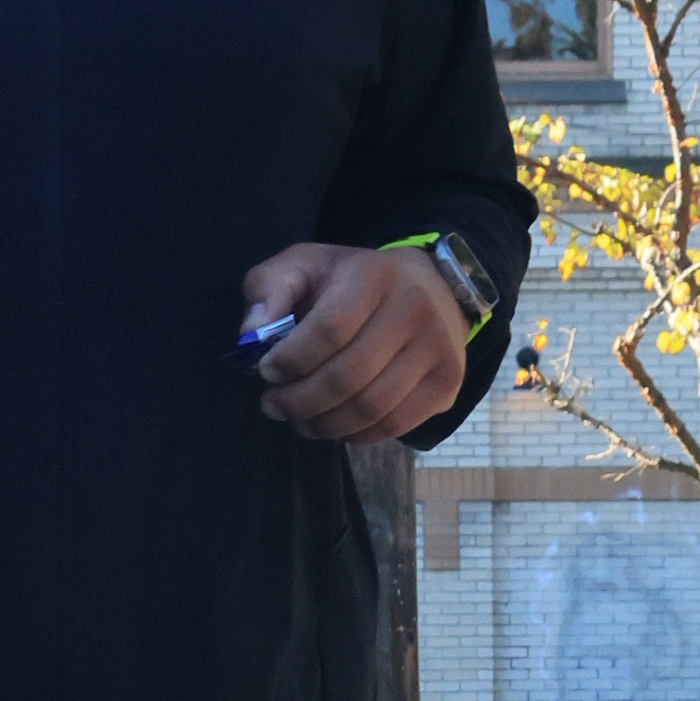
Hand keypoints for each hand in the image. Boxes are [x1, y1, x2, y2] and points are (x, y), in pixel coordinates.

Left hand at [239, 243, 470, 444]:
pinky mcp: (447, 384)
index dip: (291, 360)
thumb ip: (269, 289)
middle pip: (348, 376)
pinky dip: (355, 434)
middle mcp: (415, 310)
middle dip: (299, 400)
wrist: (430, 287)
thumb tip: (252, 334)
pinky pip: (394, 426)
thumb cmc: (353, 280)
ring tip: (299, 418)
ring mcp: (438, 350)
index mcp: (375, 275)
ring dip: (323, 424)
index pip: (330, 329)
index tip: (267, 371)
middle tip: (274, 405)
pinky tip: (333, 423)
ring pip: (371, 408)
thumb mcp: (305, 266)